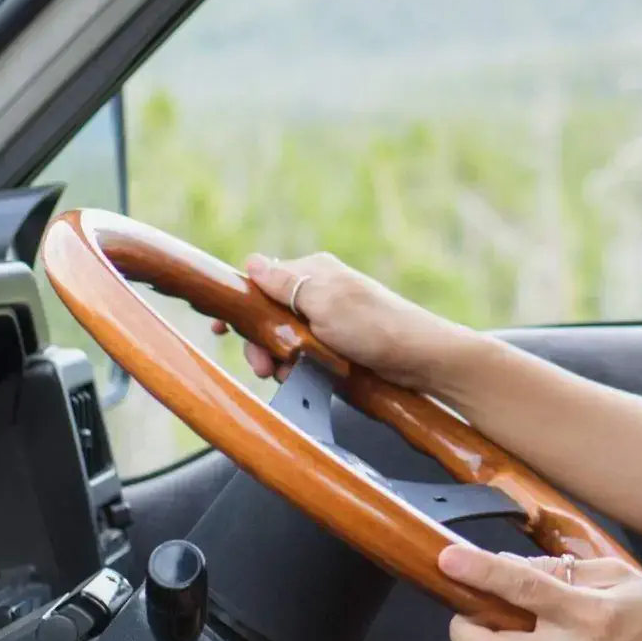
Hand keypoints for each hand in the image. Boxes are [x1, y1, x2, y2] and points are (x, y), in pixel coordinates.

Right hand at [211, 251, 475, 391]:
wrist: (420, 360)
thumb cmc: (376, 327)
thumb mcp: (325, 301)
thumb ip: (286, 283)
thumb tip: (252, 262)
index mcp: (313, 272)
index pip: (262, 281)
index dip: (239, 305)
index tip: (221, 329)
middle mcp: (318, 291)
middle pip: (267, 314)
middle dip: (258, 341)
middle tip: (262, 365)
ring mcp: (327, 319)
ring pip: (282, 339)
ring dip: (276, 358)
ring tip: (284, 374)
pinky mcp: (336, 345)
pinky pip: (302, 356)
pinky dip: (295, 368)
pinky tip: (298, 378)